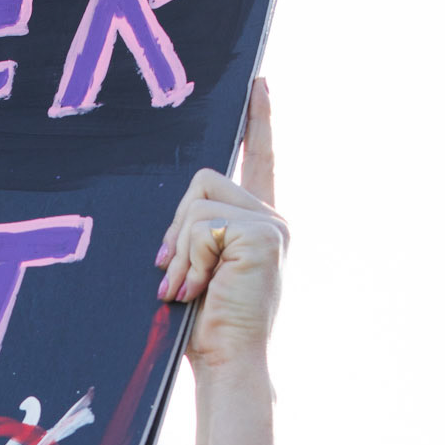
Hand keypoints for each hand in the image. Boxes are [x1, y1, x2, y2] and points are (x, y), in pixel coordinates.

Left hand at [156, 78, 288, 371]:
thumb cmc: (205, 327)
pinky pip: (200, 225)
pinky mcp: (262, 234)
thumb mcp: (199, 270)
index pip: (260, 161)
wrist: (228, 361)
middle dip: (176, 229)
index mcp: (259, 224)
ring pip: (198, 204)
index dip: (259, 121)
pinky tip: (199, 289)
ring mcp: (271, 224)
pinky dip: (188, 259)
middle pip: (204, 182)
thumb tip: (173, 226)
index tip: (259, 83)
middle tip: (172, 276)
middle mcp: (272, 218)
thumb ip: (196, 236)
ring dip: (180, 250)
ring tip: (187, 288)